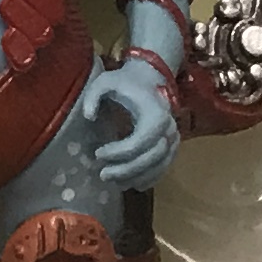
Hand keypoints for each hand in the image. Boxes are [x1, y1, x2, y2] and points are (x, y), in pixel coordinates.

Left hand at [76, 55, 182, 190]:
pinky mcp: (172, 145)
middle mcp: (169, 127)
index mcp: (155, 113)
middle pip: (151, 157)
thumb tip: (88, 116)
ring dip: (137, 177)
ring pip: (159, 165)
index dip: (119, 152)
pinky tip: (134, 184)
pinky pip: (165, 166)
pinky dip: (151, 178)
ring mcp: (173, 137)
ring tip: (115, 183)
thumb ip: (93, 96)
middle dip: (127, 170)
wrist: (150, 77)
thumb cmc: (125, 82)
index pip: (139, 141)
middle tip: (103, 175)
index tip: (98, 153)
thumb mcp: (104, 81)